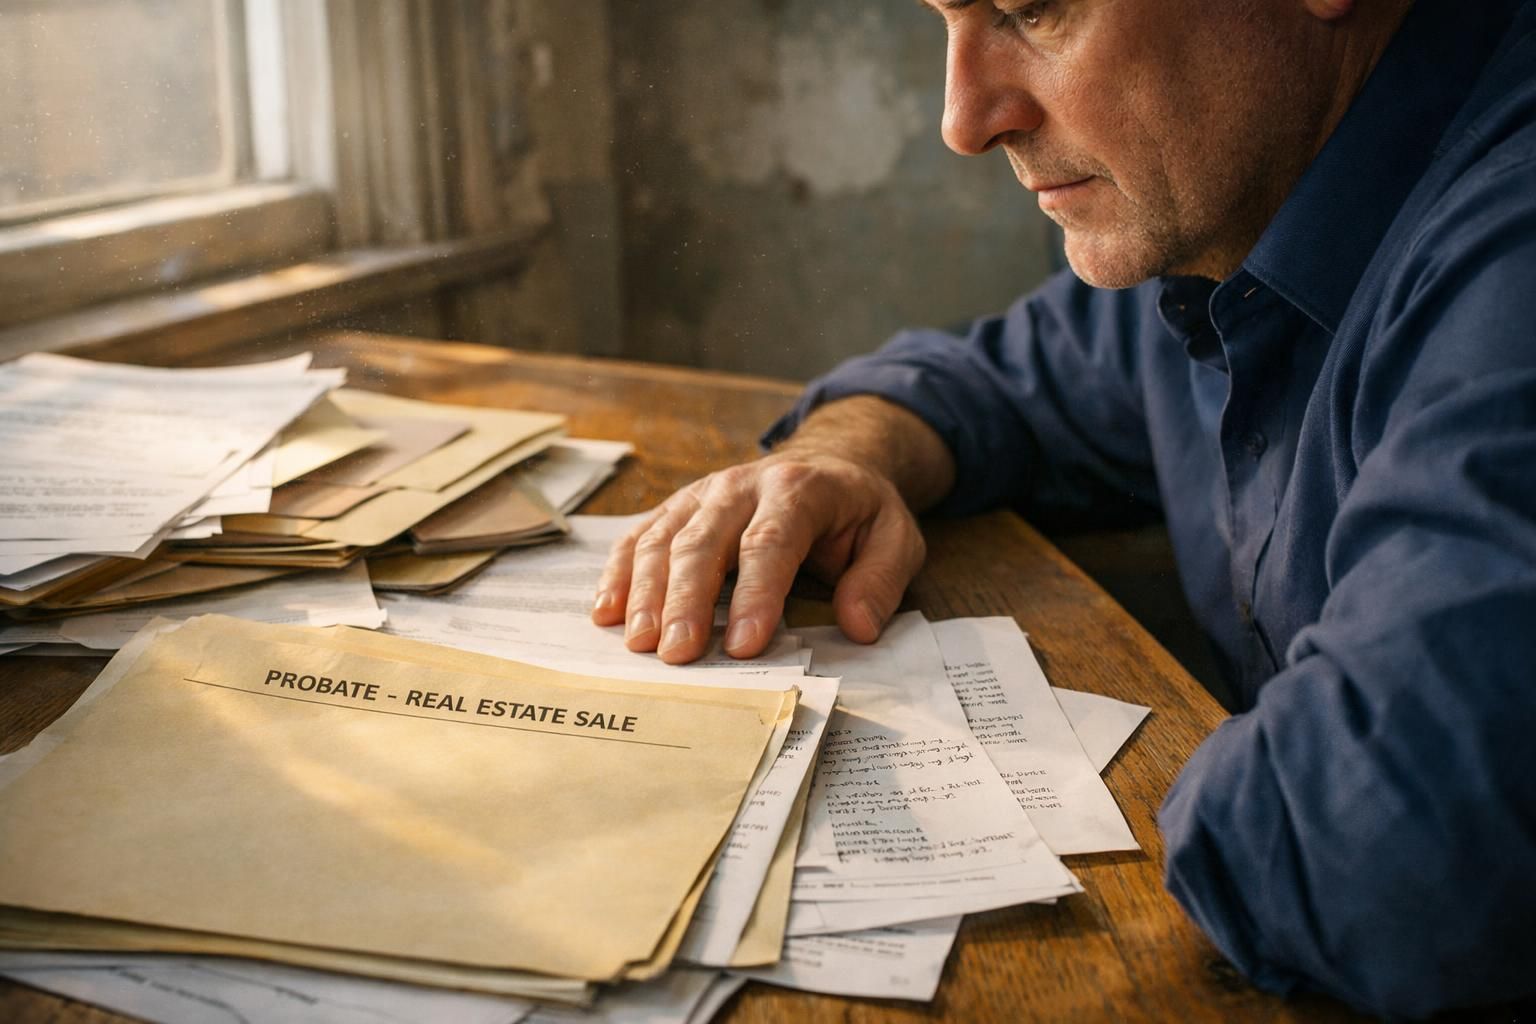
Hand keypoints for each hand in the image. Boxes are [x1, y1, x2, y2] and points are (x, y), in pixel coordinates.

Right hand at [591, 450, 926, 663]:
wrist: (828, 463)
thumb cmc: (859, 512)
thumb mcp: (896, 538)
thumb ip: (880, 581)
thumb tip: (858, 626)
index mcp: (799, 490)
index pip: (771, 542)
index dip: (756, 594)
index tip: (743, 646)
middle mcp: (742, 485)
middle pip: (705, 541)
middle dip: (687, 601)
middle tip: (675, 655)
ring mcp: (703, 494)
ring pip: (664, 538)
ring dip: (646, 592)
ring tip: (637, 642)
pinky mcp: (679, 508)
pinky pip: (641, 536)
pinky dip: (620, 573)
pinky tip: (606, 612)